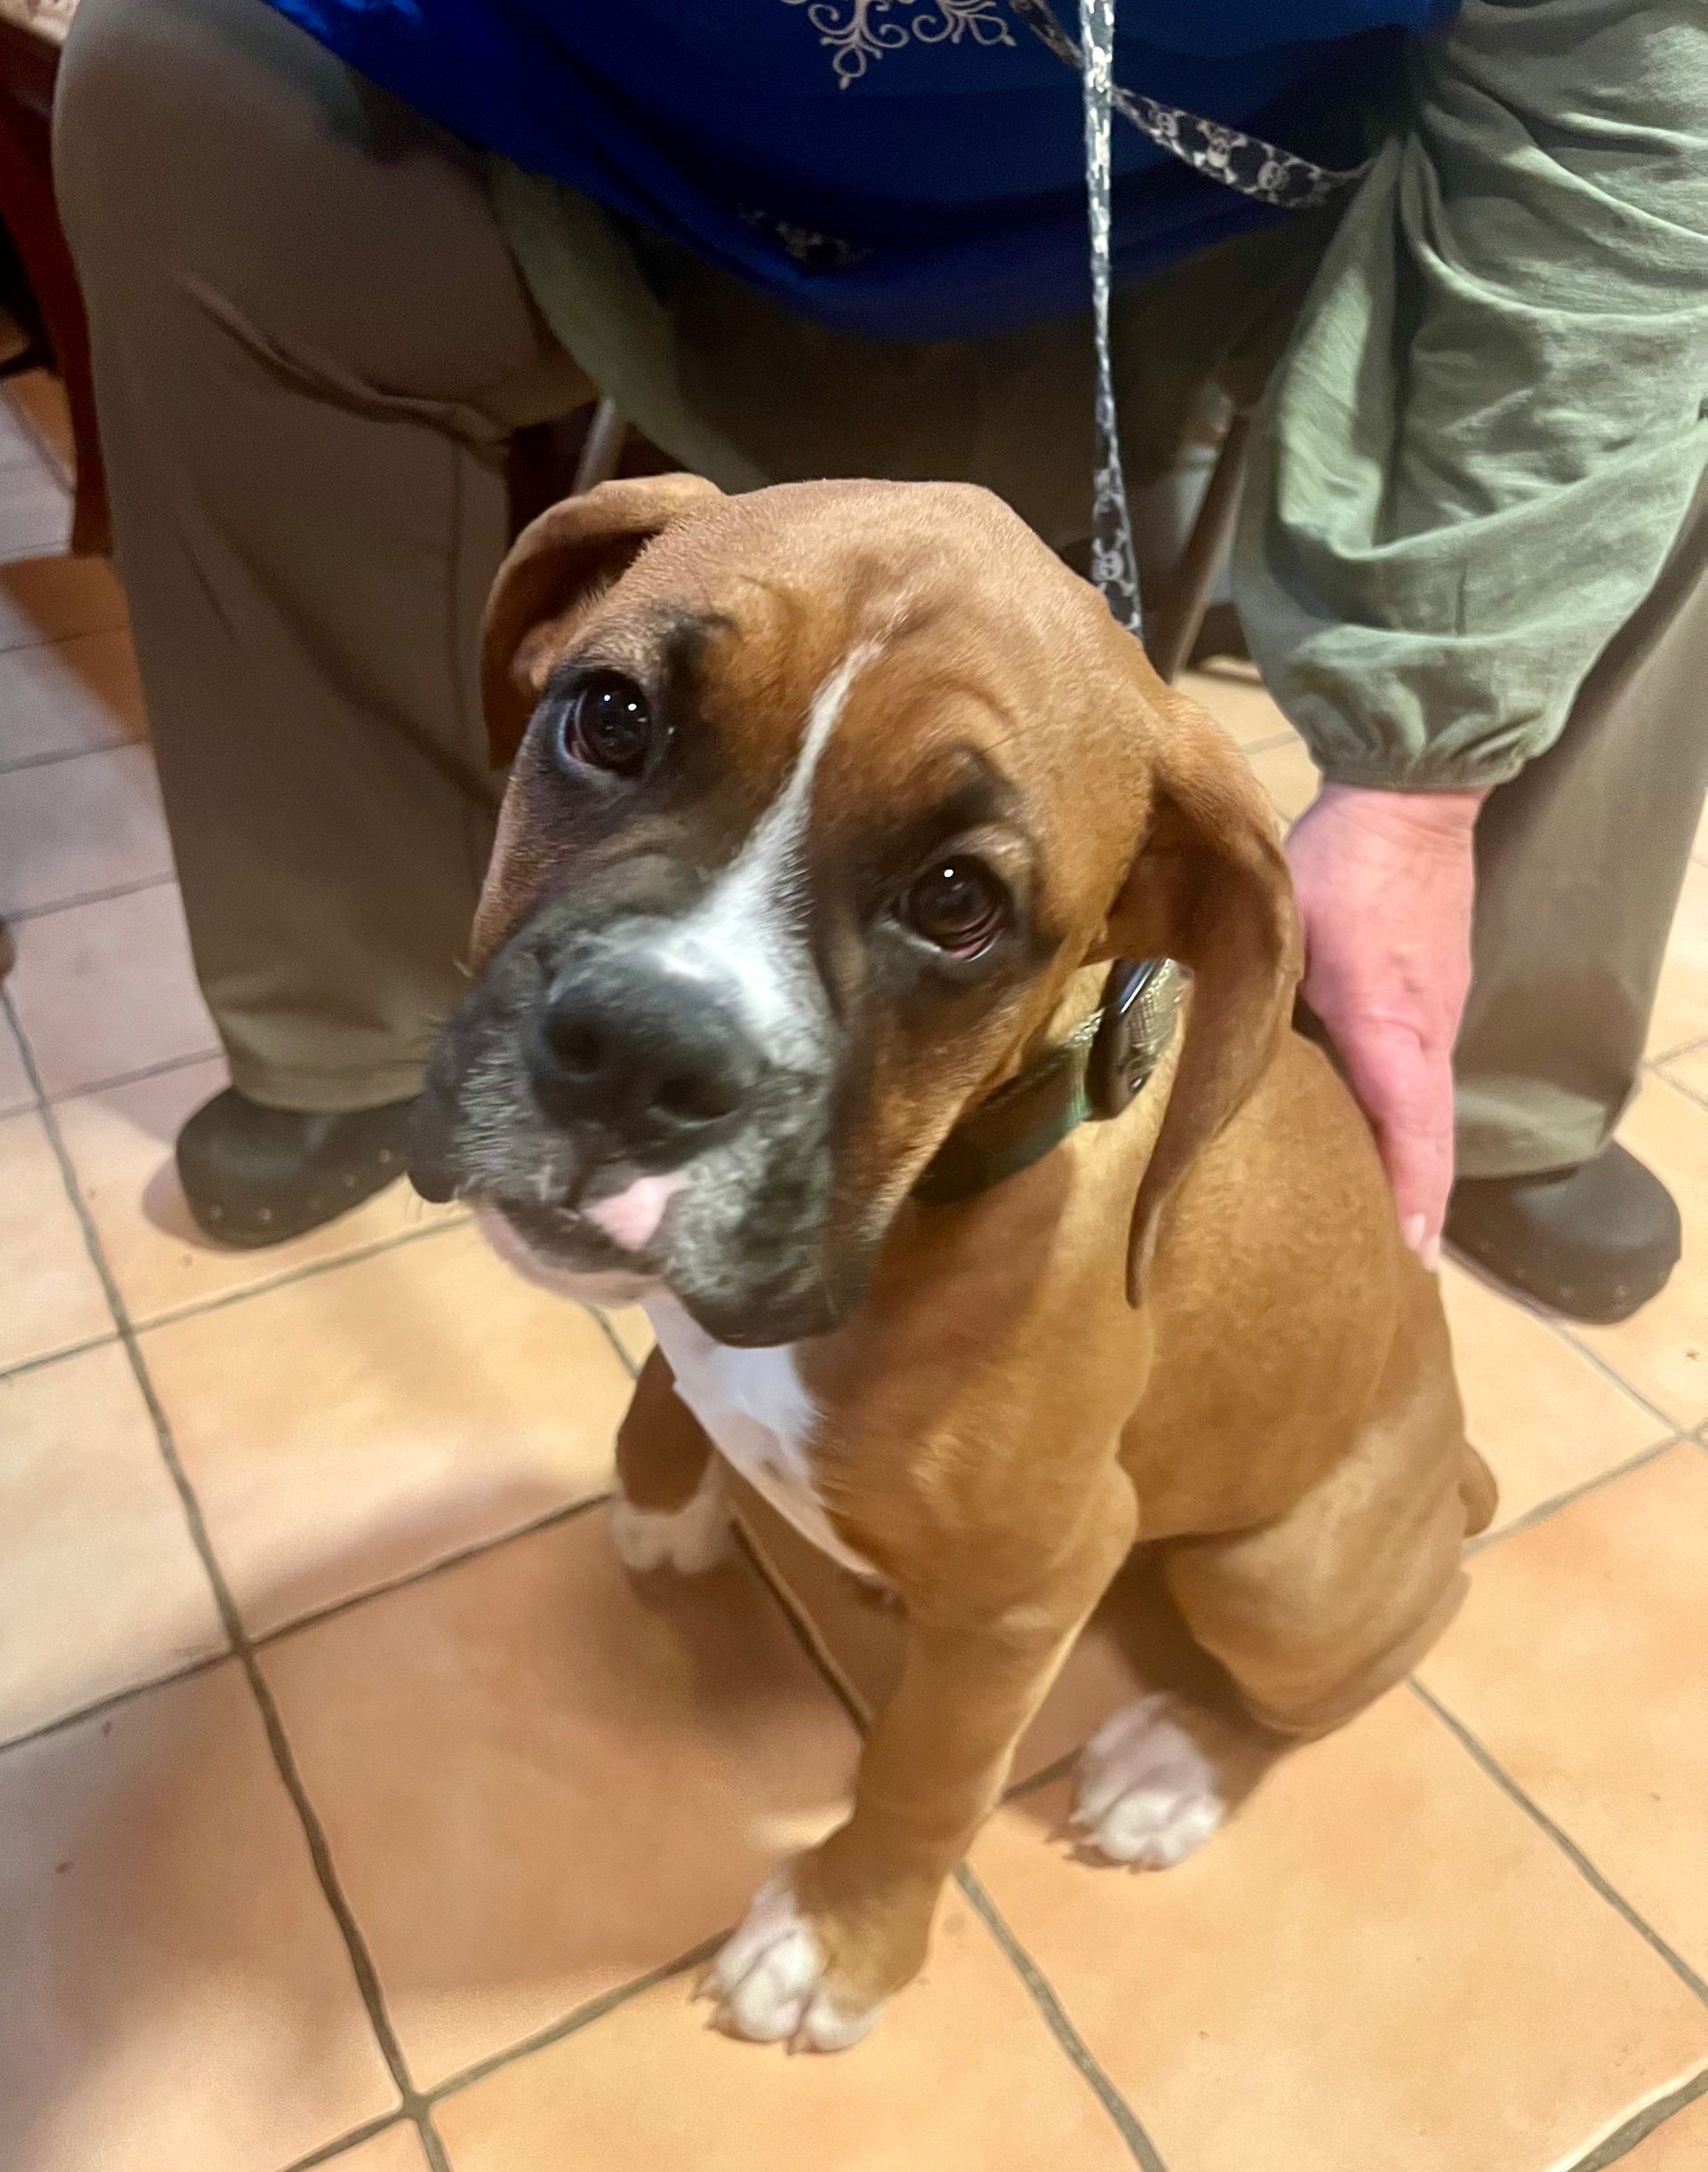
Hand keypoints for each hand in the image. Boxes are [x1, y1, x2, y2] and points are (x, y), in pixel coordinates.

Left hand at [1285, 781, 1486, 1267]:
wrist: (1412, 797)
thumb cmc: (1345, 865)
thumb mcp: (1286, 930)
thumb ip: (1257, 993)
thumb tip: (1208, 1040)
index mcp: (1393, 1031)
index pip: (1413, 1135)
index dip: (1411, 1197)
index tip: (1408, 1255)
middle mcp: (1426, 1036)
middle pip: (1425, 1137)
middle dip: (1410, 1200)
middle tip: (1383, 1257)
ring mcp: (1437, 1015)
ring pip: (1420, 1109)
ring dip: (1404, 1161)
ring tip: (1374, 1214)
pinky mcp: (1432, 993)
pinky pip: (1418, 1076)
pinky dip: (1402, 1119)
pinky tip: (1368, 1131)